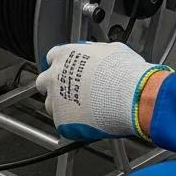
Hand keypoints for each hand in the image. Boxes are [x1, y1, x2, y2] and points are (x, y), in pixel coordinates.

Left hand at [35, 41, 170, 141]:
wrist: (130, 95)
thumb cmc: (124, 73)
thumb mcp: (110, 50)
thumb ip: (94, 54)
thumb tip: (97, 56)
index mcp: (64, 54)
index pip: (51, 58)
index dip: (61, 66)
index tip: (67, 72)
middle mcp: (54, 75)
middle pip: (44, 82)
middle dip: (54, 87)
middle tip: (70, 92)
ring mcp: (56, 99)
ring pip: (50, 104)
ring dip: (62, 107)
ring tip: (81, 110)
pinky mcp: (61, 120)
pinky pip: (62, 123)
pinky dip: (71, 125)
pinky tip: (86, 122)